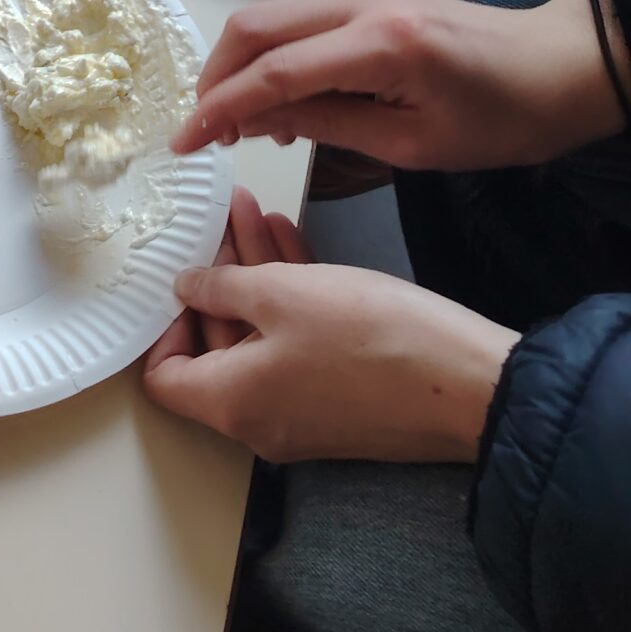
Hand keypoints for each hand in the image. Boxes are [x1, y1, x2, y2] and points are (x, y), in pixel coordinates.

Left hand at [142, 188, 514, 461]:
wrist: (468, 385)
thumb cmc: (369, 336)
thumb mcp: (281, 294)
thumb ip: (222, 287)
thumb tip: (185, 289)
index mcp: (231, 403)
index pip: (163, 377)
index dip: (162, 324)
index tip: (175, 275)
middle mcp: (259, 420)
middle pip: (216, 348)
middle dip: (216, 278)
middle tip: (218, 221)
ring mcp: (304, 414)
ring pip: (261, 339)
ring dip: (255, 276)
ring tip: (252, 211)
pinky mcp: (342, 400)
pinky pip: (299, 348)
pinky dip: (291, 300)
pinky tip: (289, 238)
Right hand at [171, 0, 625, 170]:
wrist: (561, 65)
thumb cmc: (503, 119)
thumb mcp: (415, 144)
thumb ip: (331, 125)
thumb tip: (259, 122)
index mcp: (381, 46)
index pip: (275, 73)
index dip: (221, 108)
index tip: (185, 143)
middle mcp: (363, 3)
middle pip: (255, 27)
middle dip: (215, 78)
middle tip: (205, 130)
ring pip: (269, 16)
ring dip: (238, 64)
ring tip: (239, 122)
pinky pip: (297, 18)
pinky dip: (269, 54)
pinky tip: (278, 100)